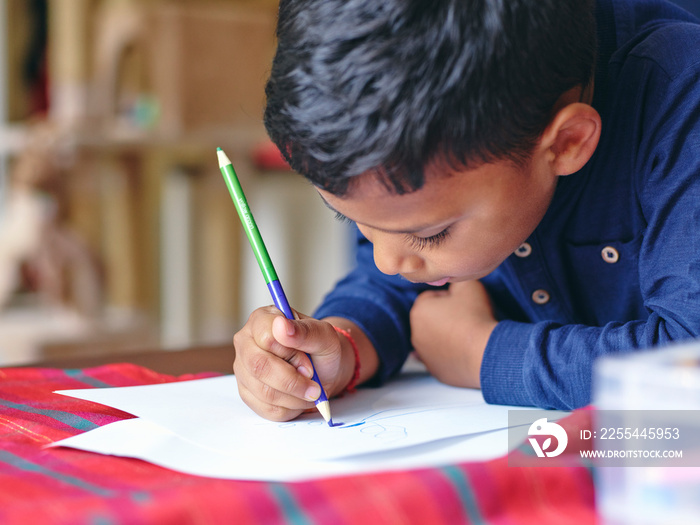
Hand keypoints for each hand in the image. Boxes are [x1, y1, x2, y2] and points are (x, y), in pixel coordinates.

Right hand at [232, 307, 353, 420]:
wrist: (325, 369)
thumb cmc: (321, 348)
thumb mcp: (324, 335)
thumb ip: (305, 331)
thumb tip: (281, 325)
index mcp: (261, 320)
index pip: (267, 338)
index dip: (291, 355)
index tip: (309, 363)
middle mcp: (246, 343)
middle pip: (260, 367)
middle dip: (293, 381)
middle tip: (315, 386)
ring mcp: (243, 369)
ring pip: (264, 391)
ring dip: (295, 397)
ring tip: (311, 391)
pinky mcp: (247, 393)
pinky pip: (266, 409)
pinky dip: (290, 409)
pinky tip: (299, 398)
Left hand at [410, 280, 497, 387]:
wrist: (486, 353)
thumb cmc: (476, 317)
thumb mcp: (468, 285)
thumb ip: (455, 281)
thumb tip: (453, 286)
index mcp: (419, 311)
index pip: (431, 297)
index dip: (450, 297)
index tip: (463, 303)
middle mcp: (416, 334)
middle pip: (431, 319)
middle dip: (446, 317)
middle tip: (467, 318)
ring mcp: (424, 355)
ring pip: (435, 339)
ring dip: (447, 336)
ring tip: (467, 335)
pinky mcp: (436, 371)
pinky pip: (441, 358)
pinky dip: (449, 355)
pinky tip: (459, 351)